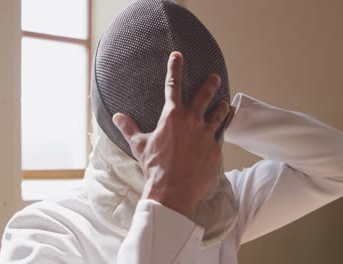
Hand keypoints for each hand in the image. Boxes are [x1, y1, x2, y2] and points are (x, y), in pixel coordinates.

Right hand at [112, 52, 229, 218]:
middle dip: (210, 82)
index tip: (178, 55)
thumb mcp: (139, 145)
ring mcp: (206, 134)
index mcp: (172, 115)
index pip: (173, 84)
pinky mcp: (215, 149)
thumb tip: (117, 116)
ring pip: (220, 113)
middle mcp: (192, 120)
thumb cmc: (154, 166)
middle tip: (214, 77)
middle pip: (205, 94)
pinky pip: (222, 134)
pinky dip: (223, 129)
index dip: (175, 67)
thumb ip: (128, 128)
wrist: (172, 190)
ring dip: (222, 106)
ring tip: (224, 103)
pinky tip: (225, 127)